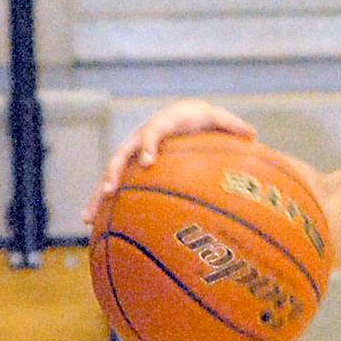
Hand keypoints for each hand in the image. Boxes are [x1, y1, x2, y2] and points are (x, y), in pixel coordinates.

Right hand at [84, 100, 255, 223]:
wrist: (181, 113)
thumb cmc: (201, 118)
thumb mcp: (216, 118)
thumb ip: (231, 126)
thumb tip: (252, 133)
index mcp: (161, 126)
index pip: (152, 132)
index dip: (148, 145)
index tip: (147, 161)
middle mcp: (139, 139)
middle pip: (121, 156)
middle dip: (113, 173)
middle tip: (109, 191)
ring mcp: (131, 153)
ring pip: (110, 174)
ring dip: (98, 195)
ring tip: (88, 219)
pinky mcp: (129, 168)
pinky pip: (114, 186)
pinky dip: (103, 204)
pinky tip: (94, 227)